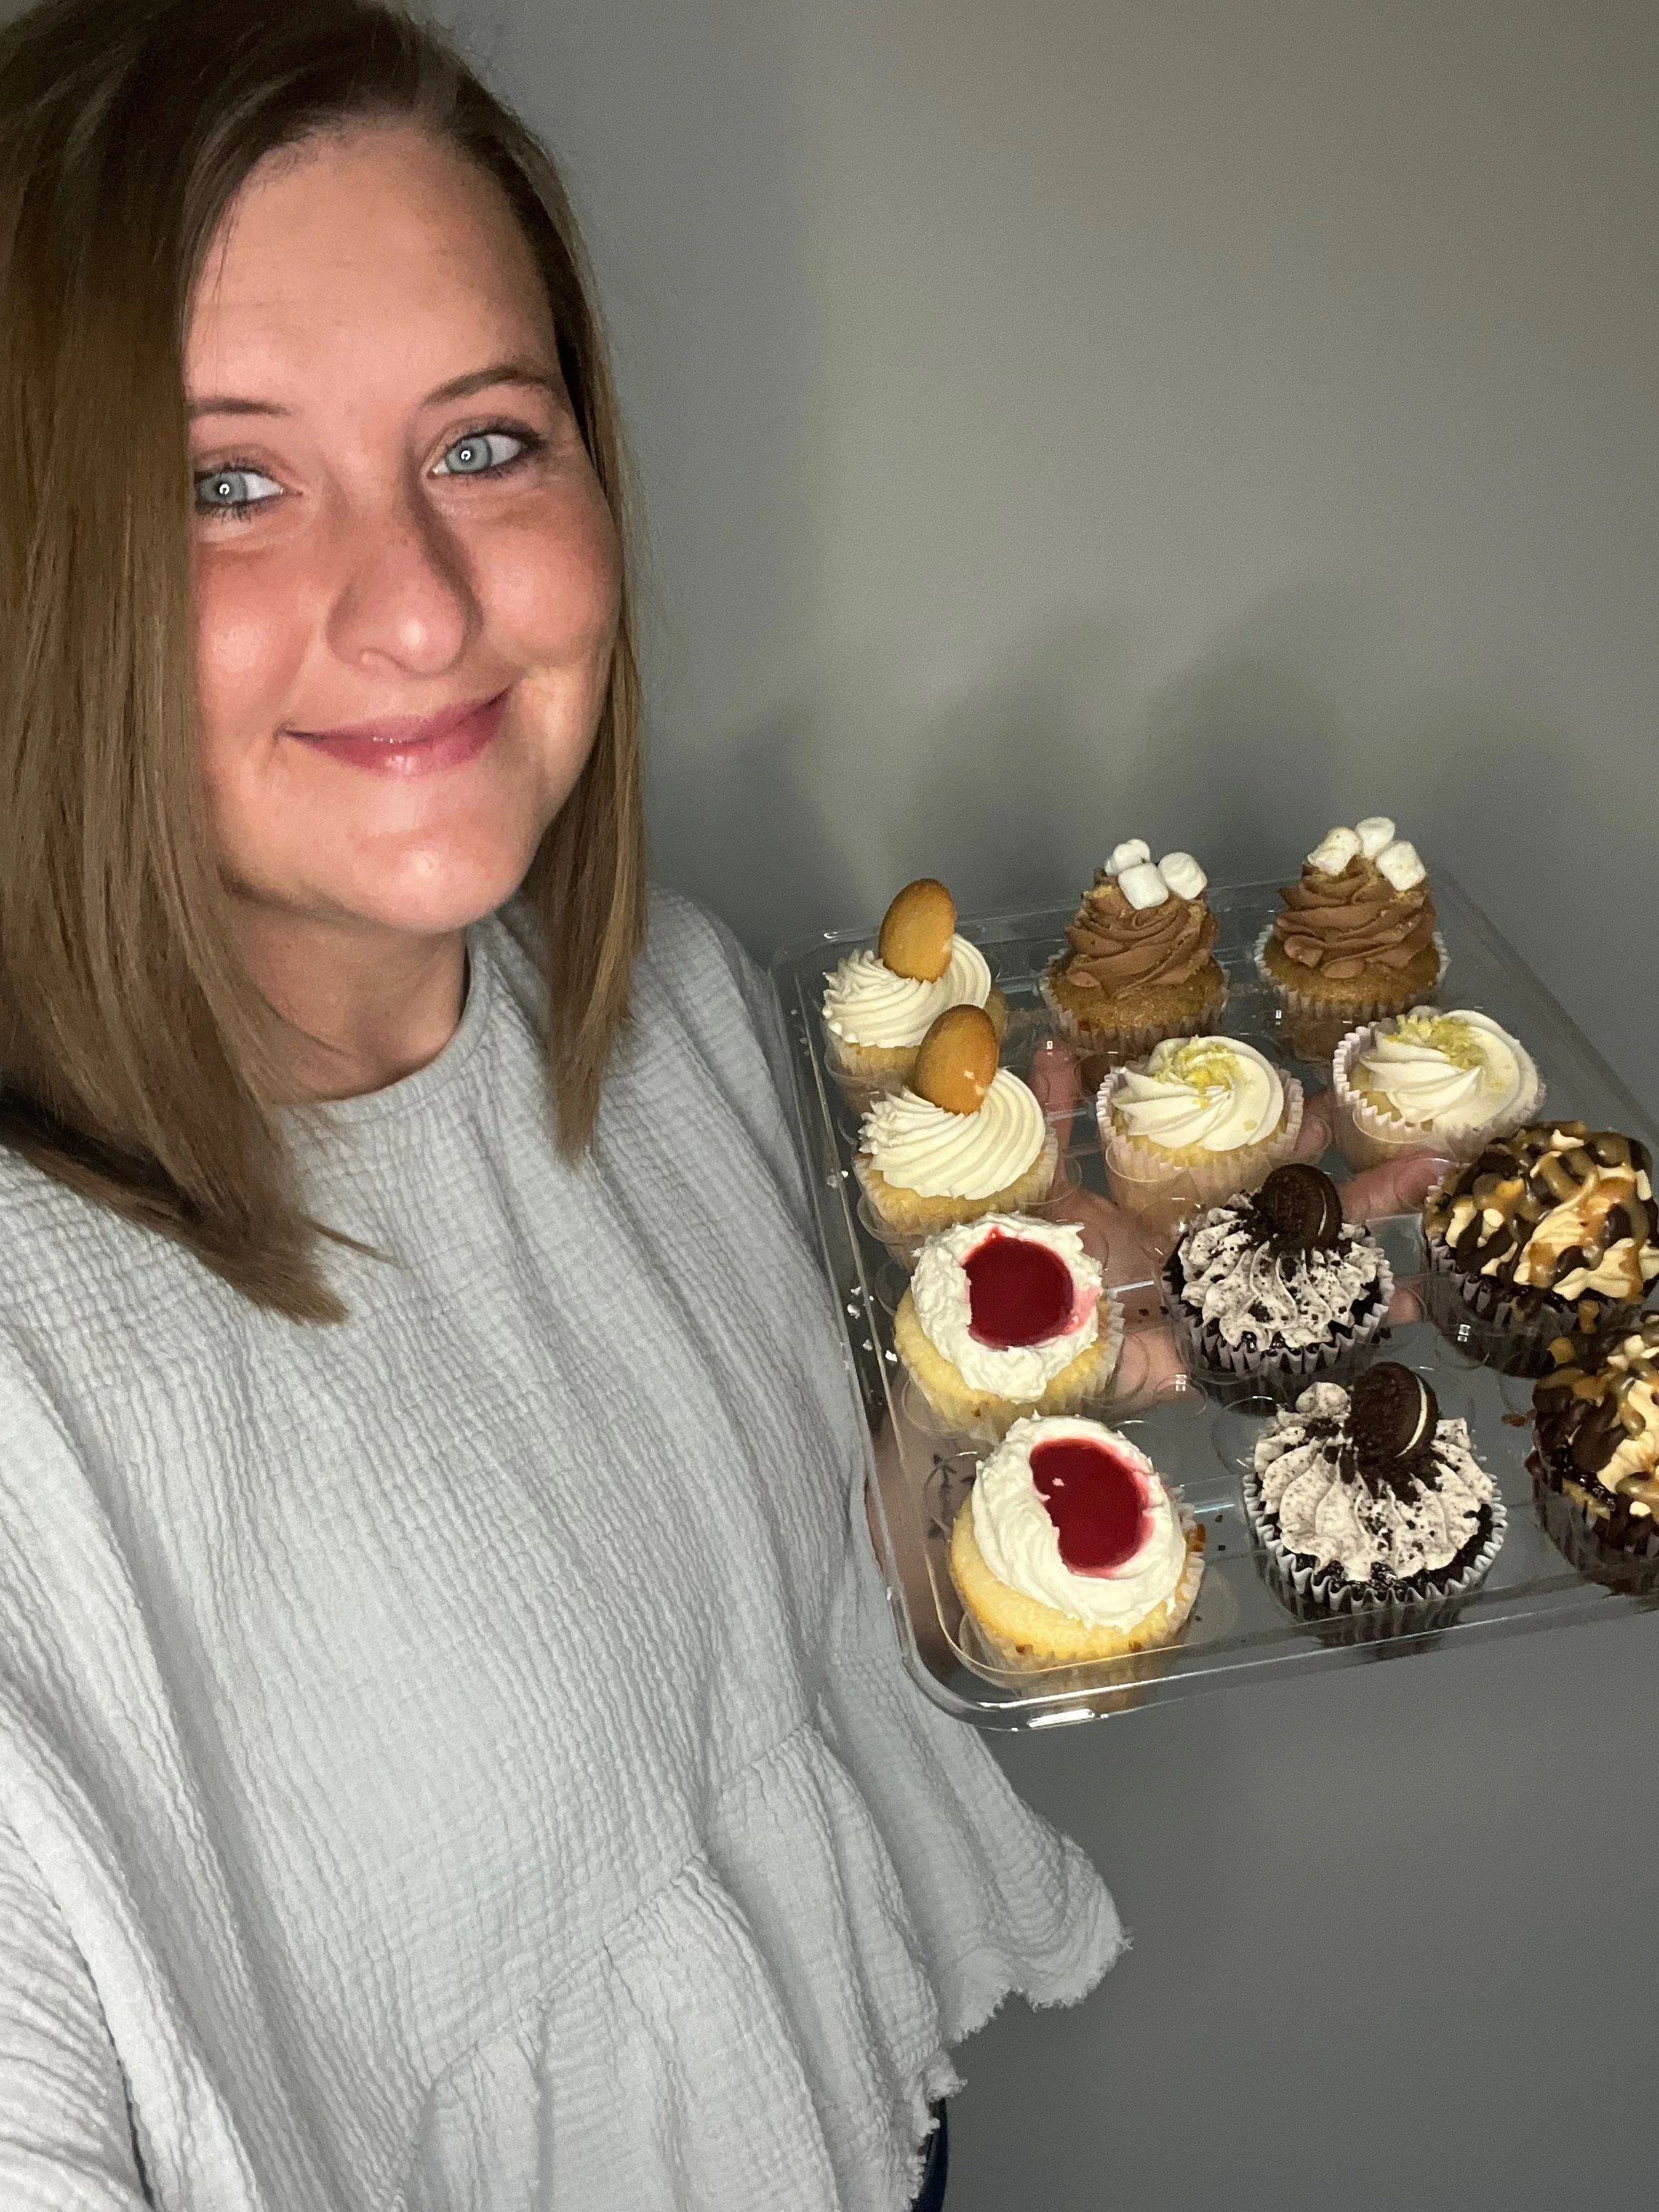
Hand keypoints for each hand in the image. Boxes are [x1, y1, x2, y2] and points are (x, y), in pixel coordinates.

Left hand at [1027, 1036, 1450, 1335]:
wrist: (997, 1344)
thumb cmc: (1017, 1262)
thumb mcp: (1035, 1182)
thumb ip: (1051, 1123)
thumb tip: (1051, 1047)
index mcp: (1169, 1214)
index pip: (1245, 1169)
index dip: (1291, 1138)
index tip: (1332, 1104)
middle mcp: (1202, 1260)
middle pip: (1294, 1224)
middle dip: (1361, 1196)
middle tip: (1428, 1162)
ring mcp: (1213, 1310)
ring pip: (1306, 1285)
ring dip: (1367, 1270)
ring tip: (1431, 1259)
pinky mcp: (1209, 1359)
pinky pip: (1281, 1351)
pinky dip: (1345, 1334)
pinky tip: (1403, 1314)